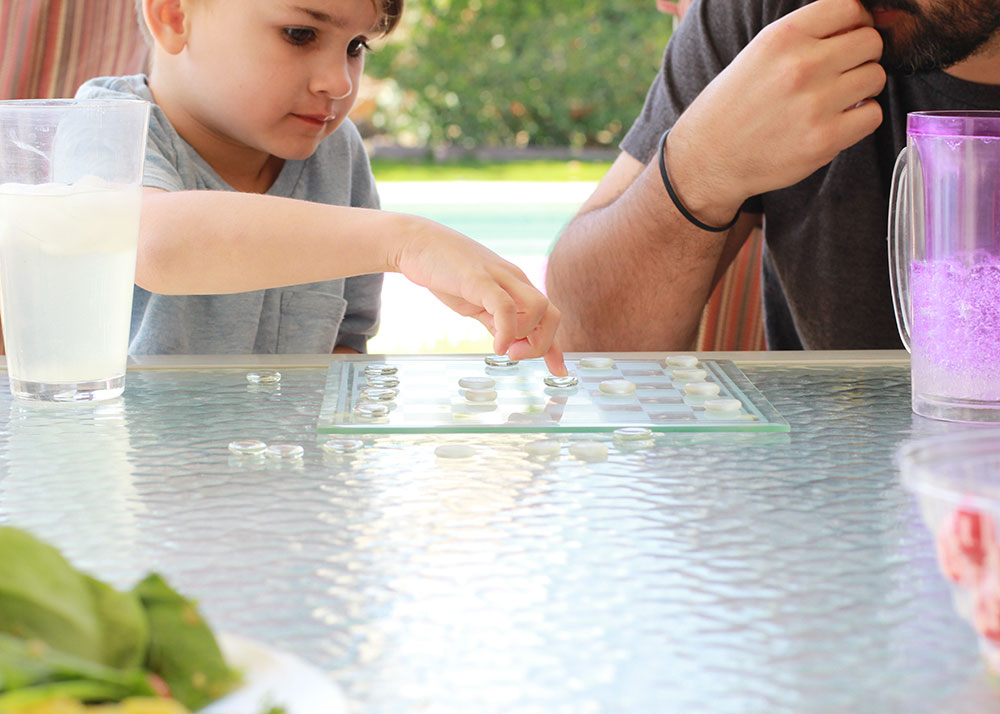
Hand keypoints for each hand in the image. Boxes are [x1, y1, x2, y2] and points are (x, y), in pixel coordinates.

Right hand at [393, 217, 566, 375]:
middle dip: (543, 344)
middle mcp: (514, 280)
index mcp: (515, 285)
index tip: (558, 371)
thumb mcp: (476, 302)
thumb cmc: (445, 272)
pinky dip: (508, 331)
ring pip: (538, 309)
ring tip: (503, 349)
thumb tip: (507, 343)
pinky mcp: (479, 279)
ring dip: (526, 337)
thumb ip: (494, 320)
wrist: (417, 243)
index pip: (548, 316)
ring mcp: (499, 277)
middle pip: (552, 314)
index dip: (555, 347)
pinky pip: (506, 307)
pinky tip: (497, 347)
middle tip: (516, 355)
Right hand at [667, 0, 884, 224]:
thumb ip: (804, 37)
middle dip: (862, 56)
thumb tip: (855, 27)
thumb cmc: (732, 107)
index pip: (850, 7)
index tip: (849, 37)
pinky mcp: (824, 139)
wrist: (708, 158)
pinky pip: (872, 115)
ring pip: (876, 77)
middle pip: (870, 42)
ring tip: (839, 99)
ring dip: (864, 88)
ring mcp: (815, 104)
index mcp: (783, 37)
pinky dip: (861, 118)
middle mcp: (801, 66)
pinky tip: (838, 121)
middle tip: (843, 73)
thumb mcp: (758, 54)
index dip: (856, 22)